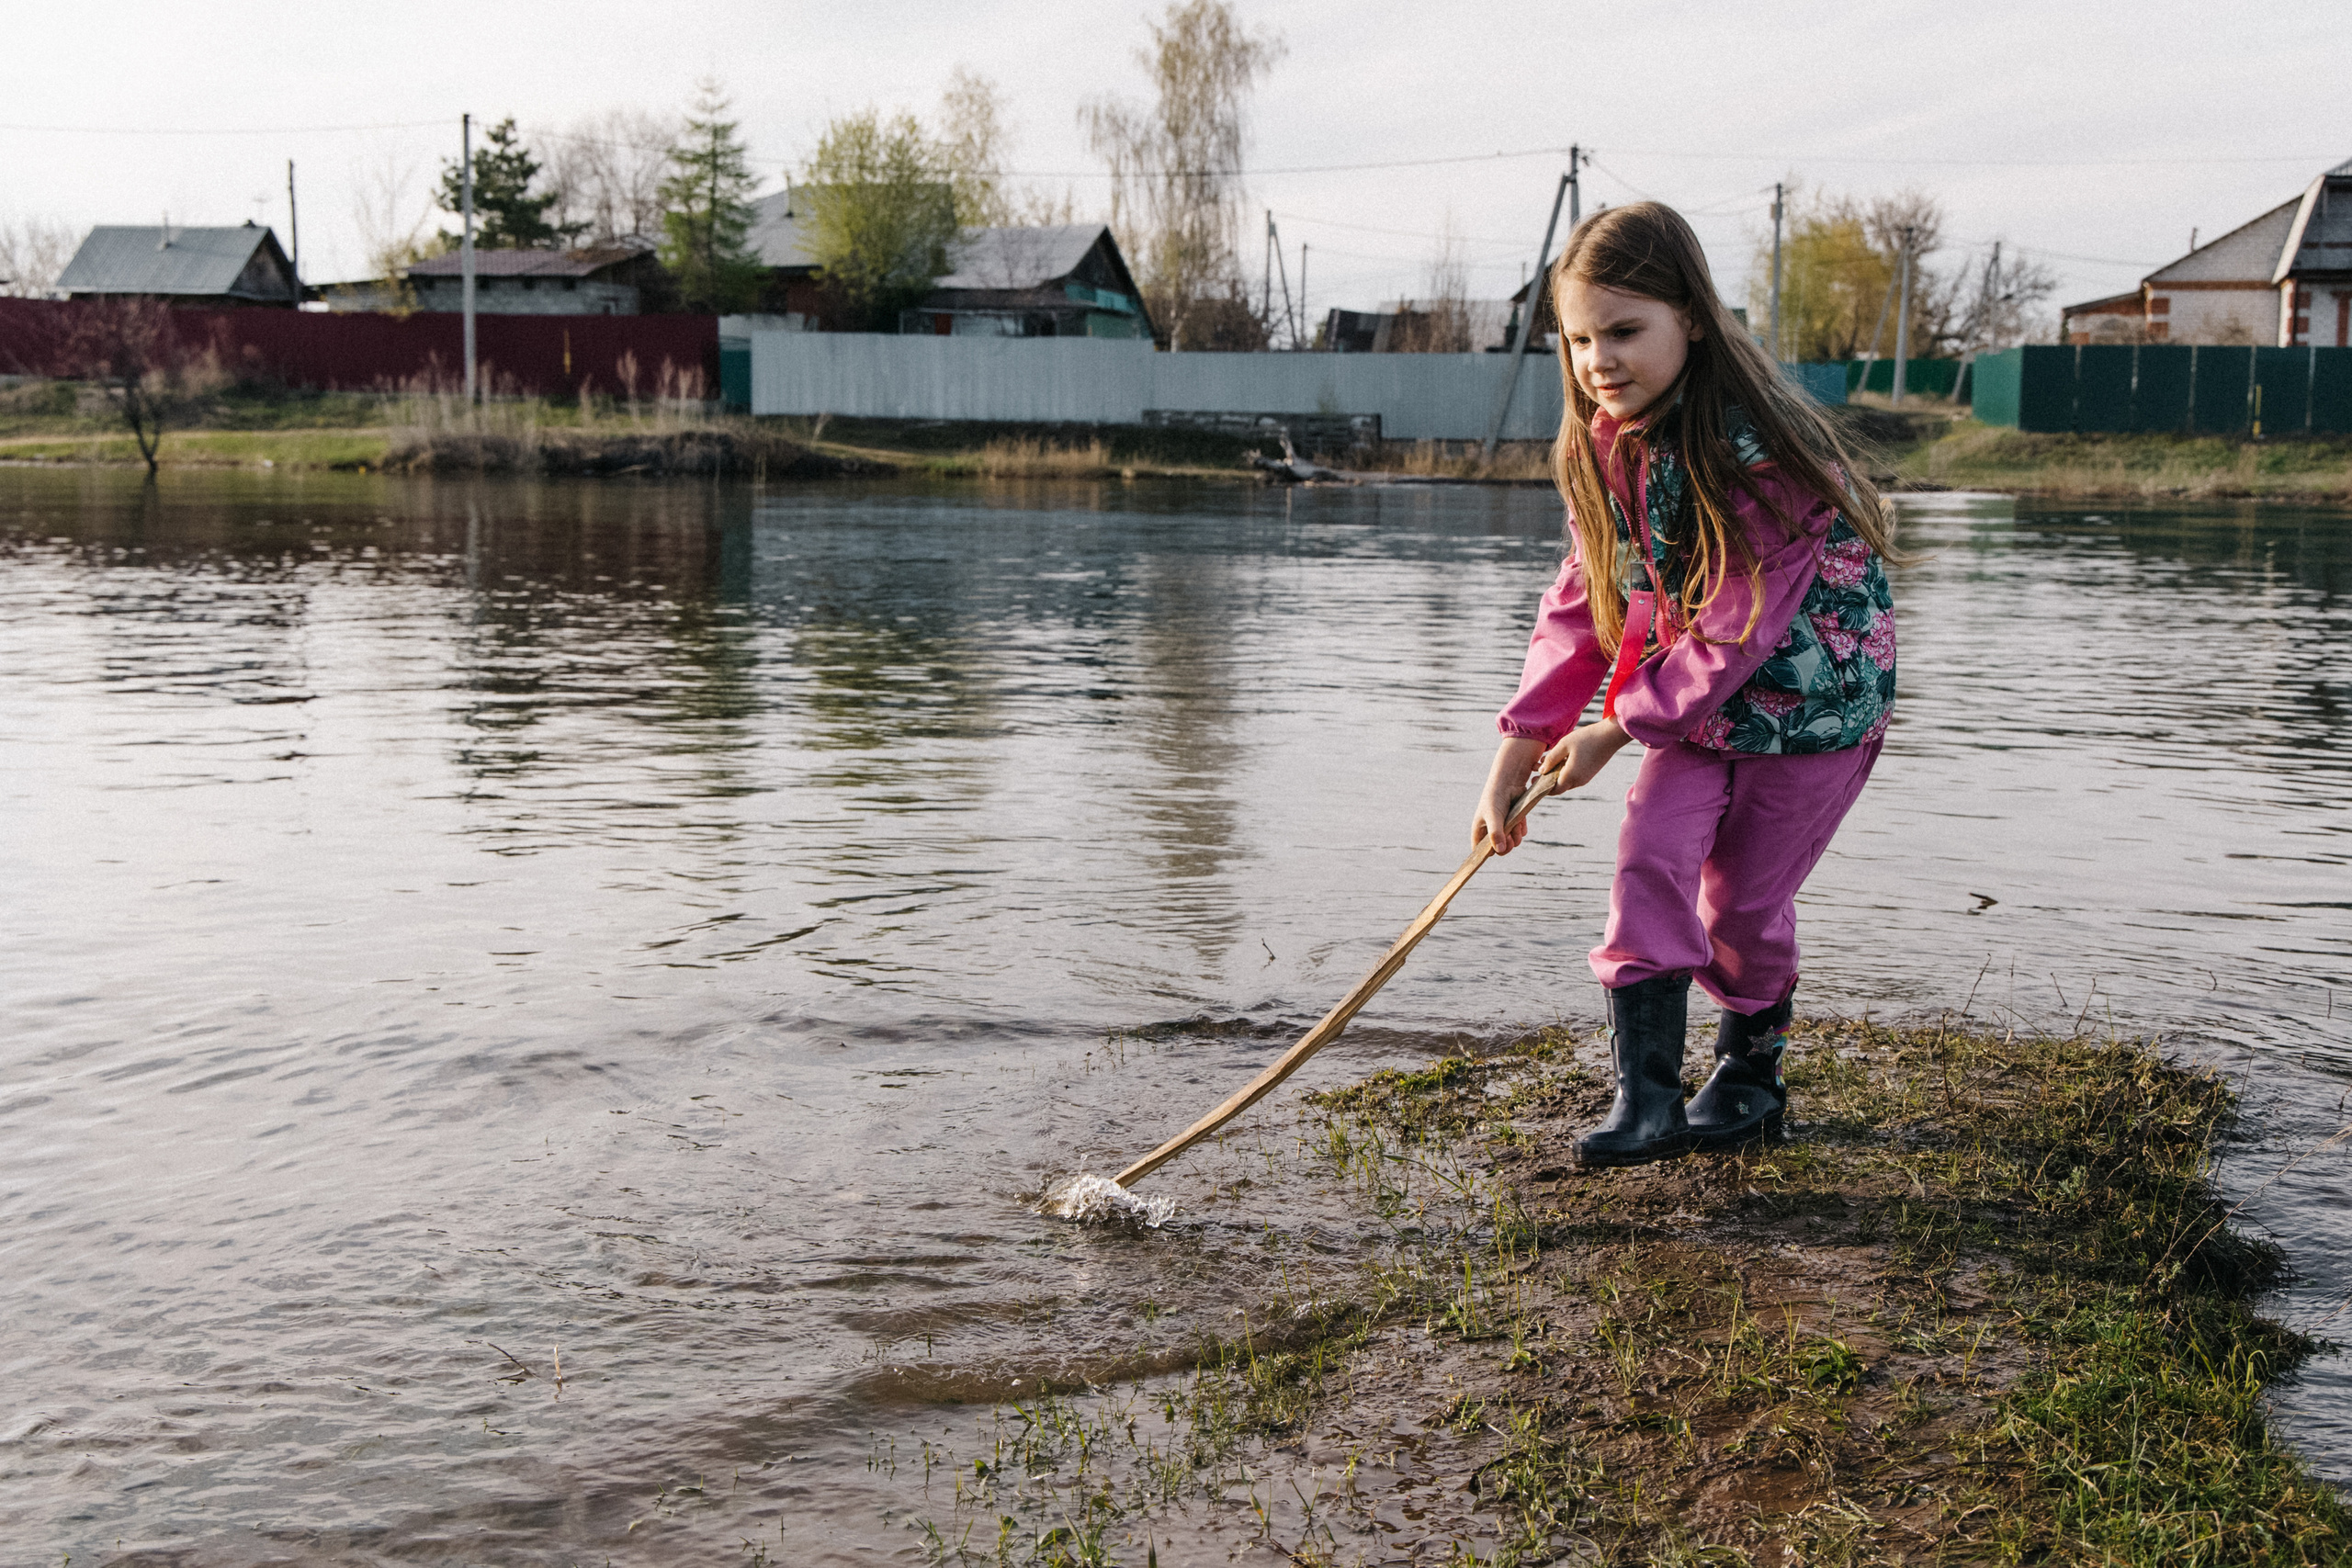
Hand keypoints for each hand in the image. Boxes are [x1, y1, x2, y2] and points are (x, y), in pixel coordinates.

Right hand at [1473, 736, 1545, 853]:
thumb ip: (1496, 833)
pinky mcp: (1515, 823)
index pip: (1480, 851)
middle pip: (1499, 850)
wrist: (1510, 782)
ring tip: (1516, 824)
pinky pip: (1520, 834)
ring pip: (1512, 843)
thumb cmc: (1496, 798)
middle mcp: (1490, 831)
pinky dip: (1521, 829)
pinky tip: (1520, 820)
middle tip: (1511, 839)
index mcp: (1479, 830)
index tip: (1496, 850)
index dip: (1486, 854)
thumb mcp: (1494, 816)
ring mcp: (1503, 827)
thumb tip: (1500, 850)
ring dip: (1516, 836)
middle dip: (1507, 845)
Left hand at [1539, 718, 1634, 792]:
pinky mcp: (1590, 773)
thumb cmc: (1586, 738)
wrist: (1610, 736)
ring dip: (1555, 774)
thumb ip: (1551, 758)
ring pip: (1566, 781)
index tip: (1533, 780)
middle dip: (1546, 779)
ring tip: (1546, 761)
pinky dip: (1564, 771)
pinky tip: (1560, 759)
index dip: (1542, 787)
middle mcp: (1579, 781)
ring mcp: (1586, 778)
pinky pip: (1574, 776)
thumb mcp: (1564, 745)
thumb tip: (1542, 770)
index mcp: (1571, 776)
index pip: (1553, 790)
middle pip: (1558, 786)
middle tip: (1537, 768)